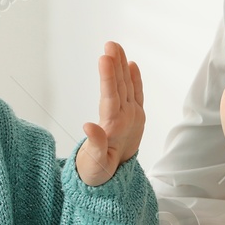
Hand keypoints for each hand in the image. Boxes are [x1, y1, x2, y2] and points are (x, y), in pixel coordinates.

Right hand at [77, 41, 144, 185]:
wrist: (114, 181)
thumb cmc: (98, 173)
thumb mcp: (93, 165)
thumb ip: (94, 145)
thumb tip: (88, 126)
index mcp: (114, 128)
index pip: (111, 97)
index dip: (108, 76)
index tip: (104, 57)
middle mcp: (127, 119)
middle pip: (121, 86)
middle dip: (115, 64)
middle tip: (111, 43)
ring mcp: (133, 116)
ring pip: (127, 86)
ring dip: (122, 65)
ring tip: (116, 47)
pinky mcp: (135, 116)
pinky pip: (136, 94)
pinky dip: (134, 78)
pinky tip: (131, 64)